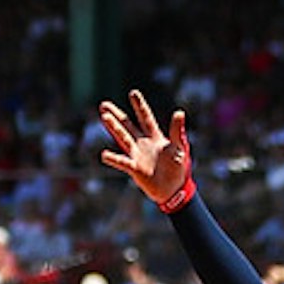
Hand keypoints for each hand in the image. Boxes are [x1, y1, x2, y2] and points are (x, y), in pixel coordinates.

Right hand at [94, 91, 194, 210]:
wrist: (174, 190)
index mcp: (155, 137)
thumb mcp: (179, 147)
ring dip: (114, 128)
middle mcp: (143, 144)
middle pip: (128, 126)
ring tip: (104, 117)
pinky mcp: (134, 168)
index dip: (140, 106)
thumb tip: (179, 112)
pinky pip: (122, 162)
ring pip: (123, 138)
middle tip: (104, 105)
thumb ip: (177, 131)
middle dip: (117, 115)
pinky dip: (114, 159)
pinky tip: (104, 155)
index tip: (133, 93)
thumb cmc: (178, 168)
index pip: (146, 118)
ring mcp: (137, 155)